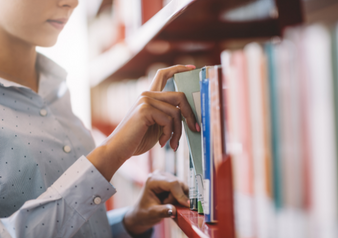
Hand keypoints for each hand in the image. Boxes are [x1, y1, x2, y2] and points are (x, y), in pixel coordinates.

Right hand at [87, 65, 198, 180]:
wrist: (119, 150)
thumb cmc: (138, 139)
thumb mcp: (158, 126)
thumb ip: (169, 116)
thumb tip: (190, 116)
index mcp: (149, 96)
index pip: (163, 74)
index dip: (179, 69)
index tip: (192, 68)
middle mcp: (147, 94)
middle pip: (179, 96)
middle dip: (190, 114)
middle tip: (195, 128)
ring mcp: (145, 100)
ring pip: (176, 112)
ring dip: (178, 131)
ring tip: (173, 143)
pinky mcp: (145, 110)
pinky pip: (169, 120)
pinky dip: (169, 134)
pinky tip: (162, 143)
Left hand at [123, 170, 189, 235]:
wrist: (142, 212)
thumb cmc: (144, 212)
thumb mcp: (152, 214)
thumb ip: (163, 211)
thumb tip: (174, 211)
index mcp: (153, 180)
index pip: (172, 184)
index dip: (180, 194)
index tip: (186, 205)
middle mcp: (160, 175)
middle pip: (179, 184)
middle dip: (177, 198)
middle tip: (167, 206)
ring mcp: (166, 176)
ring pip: (182, 187)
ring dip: (178, 198)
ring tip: (167, 203)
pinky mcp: (171, 180)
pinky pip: (182, 188)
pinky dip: (180, 197)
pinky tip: (171, 202)